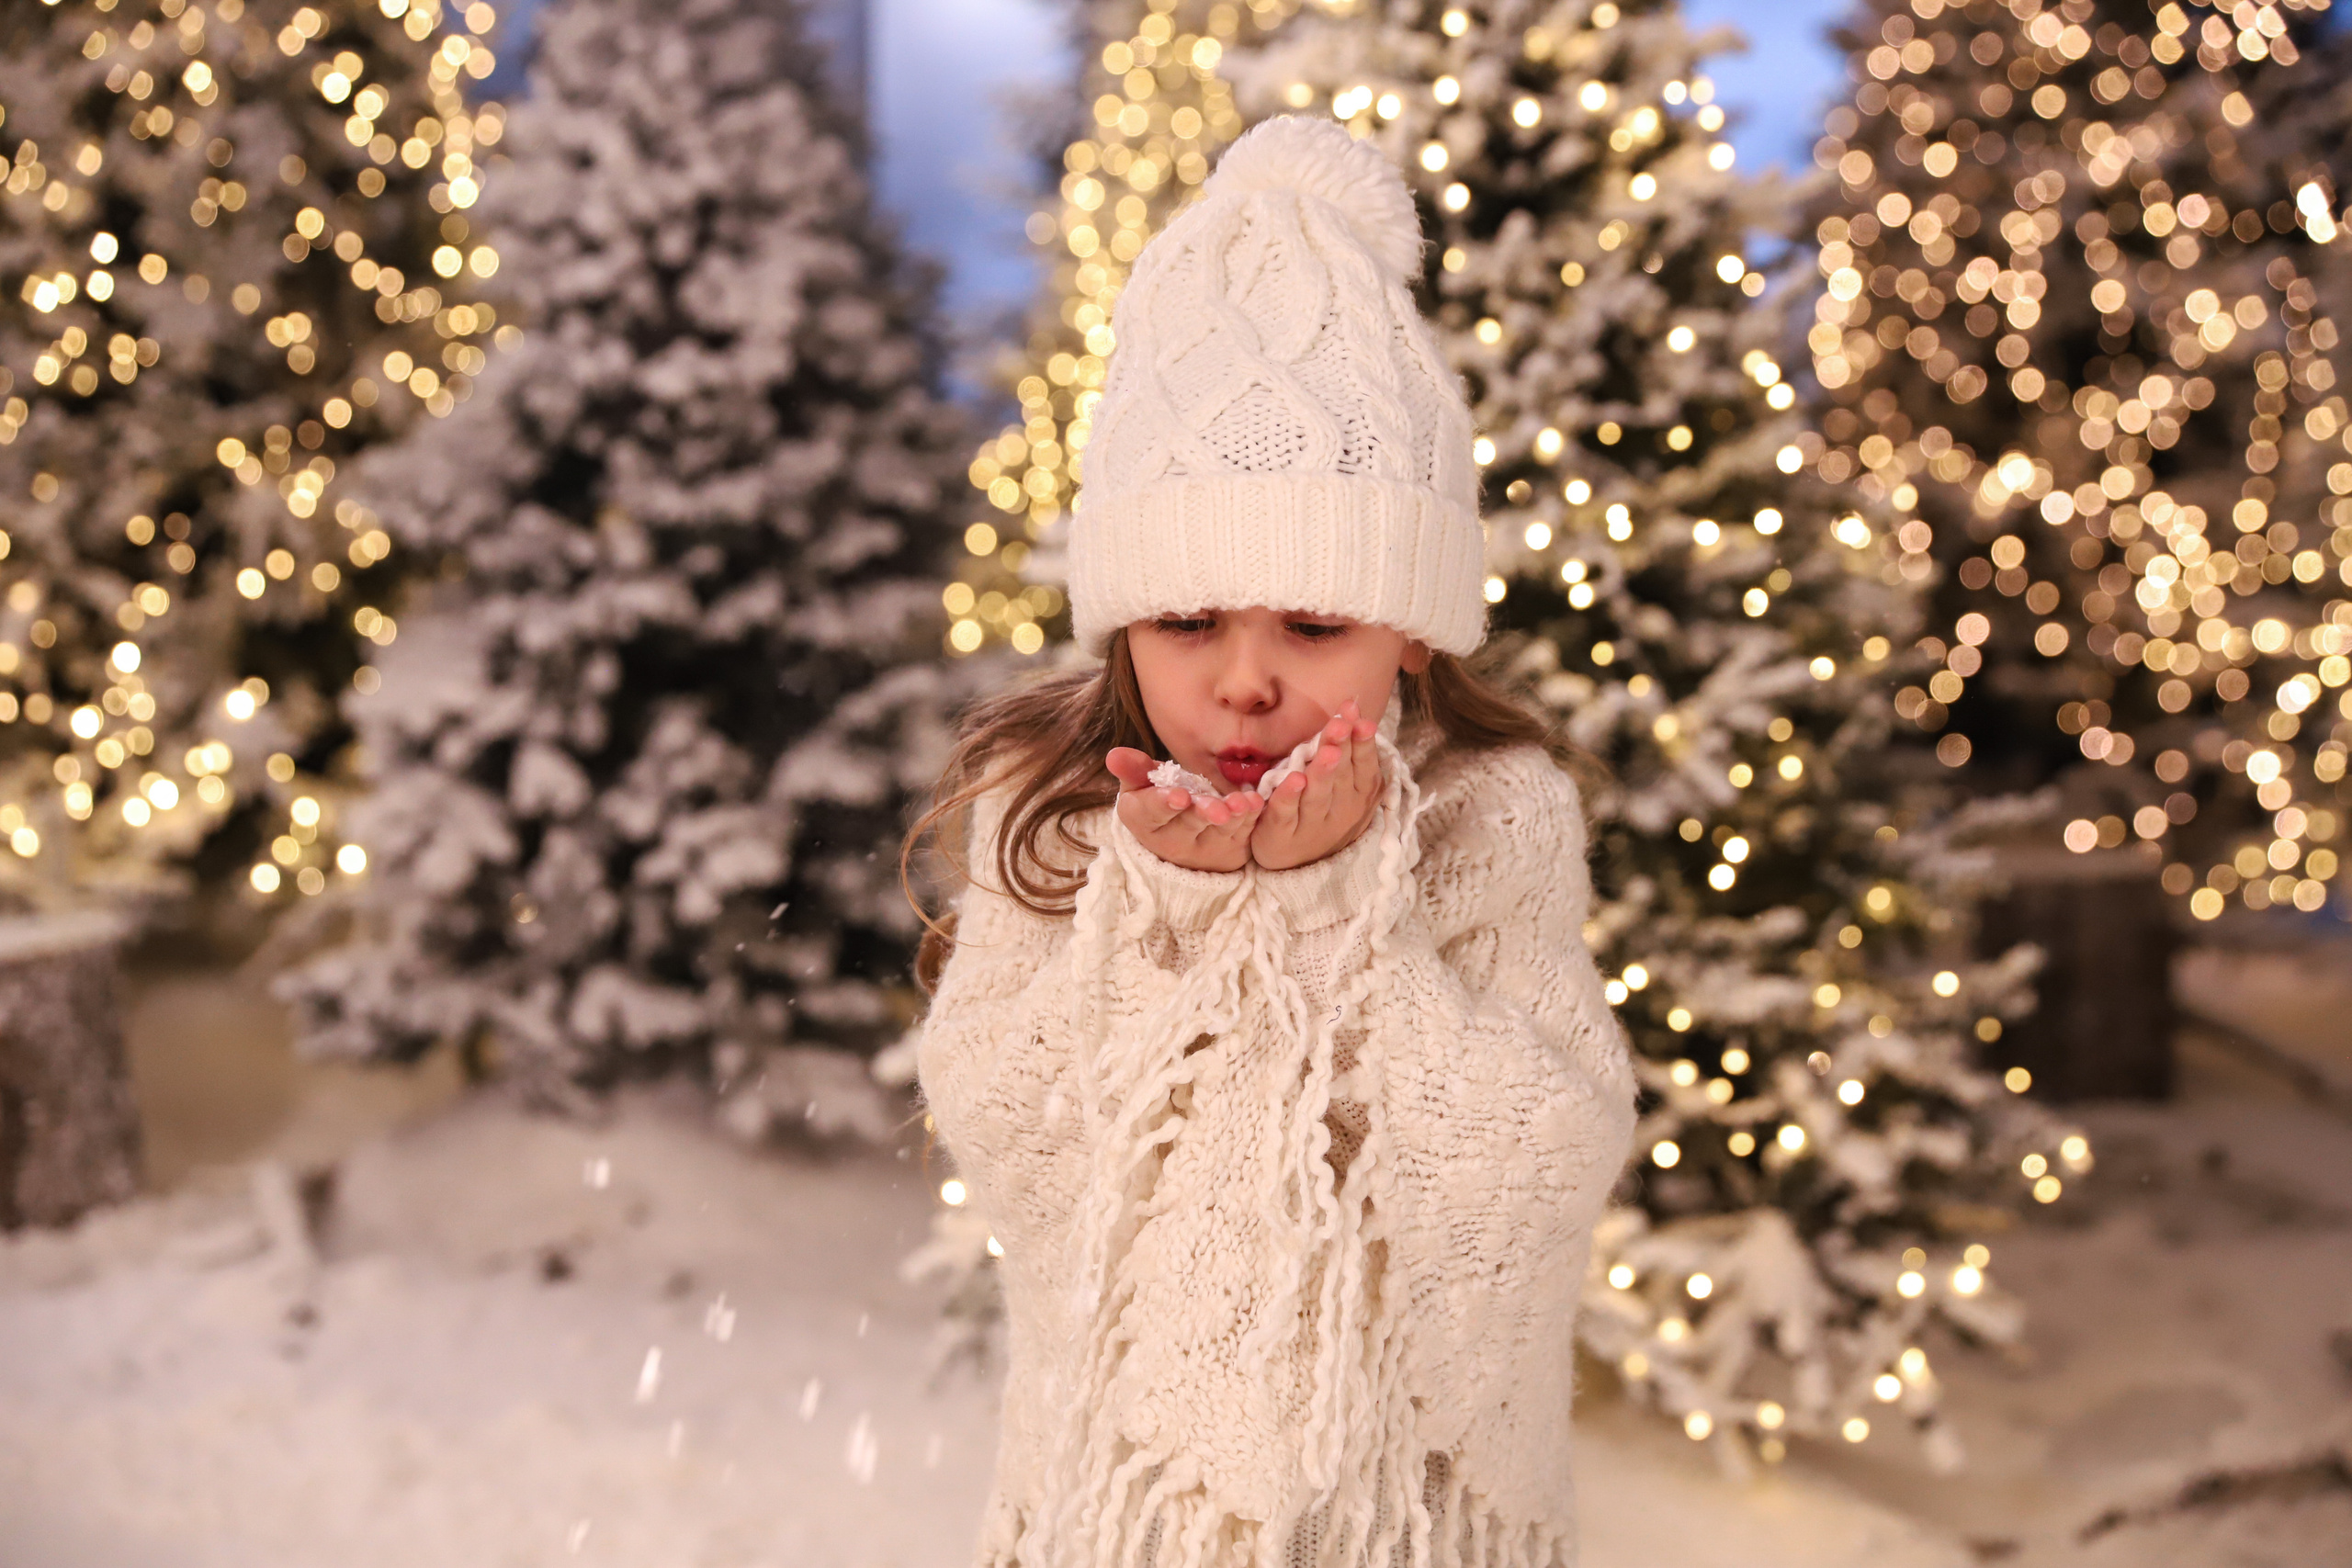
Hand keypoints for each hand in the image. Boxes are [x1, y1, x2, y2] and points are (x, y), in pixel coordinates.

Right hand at [1106, 746, 1264, 871]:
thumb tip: (1113, 755)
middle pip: (1188, 826)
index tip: (1179, 796)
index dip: (1164, 804)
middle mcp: (1172, 842)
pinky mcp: (1230, 850)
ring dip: (1231, 816)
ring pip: (1218, 832)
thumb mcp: (1140, 787)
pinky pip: (1242, 833)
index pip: (1151, 814)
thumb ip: (1133, 770)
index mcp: (1144, 822)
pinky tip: (1255, 803)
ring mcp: (1203, 849)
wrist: (1181, 837)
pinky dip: (1250, 818)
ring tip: (1240, 803)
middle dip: (1202, 814)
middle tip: (1216, 808)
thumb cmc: (1158, 802)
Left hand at [1248, 696, 1381, 871]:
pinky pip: (1286, 813)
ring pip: (1318, 796)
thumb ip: (1351, 755)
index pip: (1364, 766)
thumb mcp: (1344, 786)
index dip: (1362, 742)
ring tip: (1327, 751)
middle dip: (1341, 748)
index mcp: (1360, 796)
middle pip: (1341, 776)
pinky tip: (1293, 780)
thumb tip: (1355, 713)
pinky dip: (1290, 797)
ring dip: (1322, 773)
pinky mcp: (1282, 834)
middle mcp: (1341, 812)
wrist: (1297, 863)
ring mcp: (1312, 826)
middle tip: (1341, 724)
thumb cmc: (1323, 811)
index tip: (1361, 718)